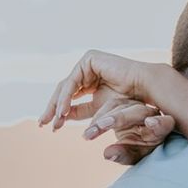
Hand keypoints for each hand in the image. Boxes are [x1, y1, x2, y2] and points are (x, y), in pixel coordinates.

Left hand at [39, 50, 164, 130]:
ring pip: (65, 87)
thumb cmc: (129, 101)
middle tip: (43, 125)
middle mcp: (87, 72)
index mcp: (90, 82)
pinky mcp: (89, 59)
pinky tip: (62, 112)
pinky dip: (65, 98)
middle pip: (63, 91)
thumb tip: (61, 116)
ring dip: (57, 106)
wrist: (145, 89)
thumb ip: (80, 112)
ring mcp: (88, 64)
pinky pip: (72, 82)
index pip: (68, 98)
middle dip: (52, 109)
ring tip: (55, 122)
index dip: (58, 112)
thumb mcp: (98, 110)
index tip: (50, 128)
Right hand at [83, 97, 176, 164]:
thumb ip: (123, 155)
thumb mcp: (133, 156)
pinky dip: (97, 118)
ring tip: (89, 135)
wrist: (135, 139)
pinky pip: (109, 106)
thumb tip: (107, 154)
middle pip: (137, 112)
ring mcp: (134, 106)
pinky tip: (90, 130)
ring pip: (119, 107)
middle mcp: (150, 113)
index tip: (151, 122)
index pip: (164, 124)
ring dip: (102, 119)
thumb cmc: (138, 150)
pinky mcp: (121, 103)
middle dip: (120, 118)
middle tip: (102, 125)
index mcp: (161, 128)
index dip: (159, 123)